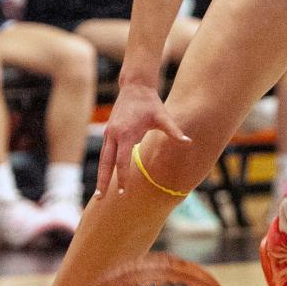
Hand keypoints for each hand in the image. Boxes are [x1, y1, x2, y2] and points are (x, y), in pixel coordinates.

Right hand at [95, 77, 190, 196]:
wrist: (135, 86)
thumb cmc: (150, 103)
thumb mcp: (162, 116)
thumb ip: (173, 131)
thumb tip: (188, 142)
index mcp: (125, 133)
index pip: (121, 161)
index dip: (122, 177)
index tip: (122, 192)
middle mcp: (113, 135)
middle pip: (105, 163)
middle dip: (102, 181)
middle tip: (98, 198)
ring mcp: (109, 133)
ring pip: (103, 159)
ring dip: (101, 175)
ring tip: (99, 193)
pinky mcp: (109, 132)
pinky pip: (105, 152)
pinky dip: (104, 165)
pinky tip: (105, 176)